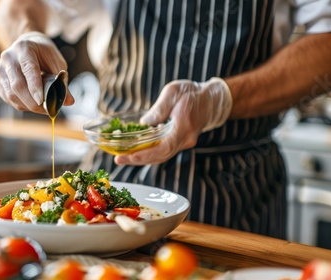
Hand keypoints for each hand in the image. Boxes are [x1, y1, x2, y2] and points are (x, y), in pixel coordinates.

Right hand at [0, 31, 73, 113]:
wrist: (27, 45)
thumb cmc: (43, 54)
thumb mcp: (56, 63)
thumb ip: (61, 81)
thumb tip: (69, 102)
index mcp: (24, 48)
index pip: (29, 69)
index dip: (35, 87)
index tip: (42, 101)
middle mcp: (8, 57)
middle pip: (17, 86)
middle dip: (33, 102)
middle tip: (47, 110)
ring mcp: (0, 69)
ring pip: (11, 95)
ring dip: (27, 106)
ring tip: (41, 107)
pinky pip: (7, 98)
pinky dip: (21, 105)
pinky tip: (31, 103)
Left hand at [115, 78, 232, 164]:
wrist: (211, 100)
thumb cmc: (192, 93)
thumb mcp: (173, 92)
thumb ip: (159, 108)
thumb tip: (145, 122)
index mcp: (184, 126)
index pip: (164, 147)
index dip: (146, 154)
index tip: (129, 156)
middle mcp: (185, 139)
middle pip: (160, 156)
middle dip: (138, 159)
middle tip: (119, 159)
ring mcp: (184, 143)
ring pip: (161, 156)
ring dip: (141, 159)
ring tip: (122, 158)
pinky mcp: (179, 142)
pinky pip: (163, 152)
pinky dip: (148, 154)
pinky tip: (134, 152)